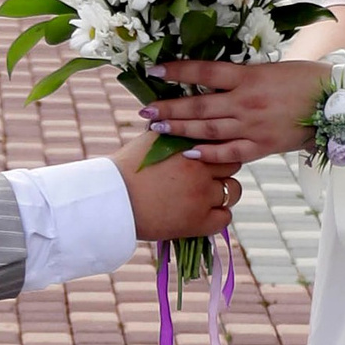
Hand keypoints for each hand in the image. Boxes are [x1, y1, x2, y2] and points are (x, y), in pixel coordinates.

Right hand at [115, 131, 242, 243]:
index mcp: (188, 144)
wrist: (112, 201)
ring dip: (223, 192)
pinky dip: (217, 216)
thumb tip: (188, 123)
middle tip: (207, 178)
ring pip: (233, 191)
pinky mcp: (198, 221)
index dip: (217, 151)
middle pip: (232, 164)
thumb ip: (175, 131)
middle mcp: (199, 166)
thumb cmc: (126, 170)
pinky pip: (225, 217)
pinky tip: (203, 214)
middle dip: (222, 170)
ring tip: (206, 196)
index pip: (222, 141)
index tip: (209, 158)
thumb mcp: (151, 140)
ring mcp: (201, 194)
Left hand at [148, 59, 322, 174]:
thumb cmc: (308, 78)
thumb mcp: (272, 69)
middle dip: (169, 108)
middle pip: (200, 104)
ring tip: (157, 128)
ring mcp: (254, 126)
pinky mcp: (263, 146)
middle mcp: (247, 101)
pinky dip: (208, 153)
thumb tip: (215, 79)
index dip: (177, 70)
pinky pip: (230, 152)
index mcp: (250, 76)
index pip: (205, 71)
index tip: (154, 70)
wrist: (338, 101)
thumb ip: (244, 77)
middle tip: (144, 111)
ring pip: (209, 128)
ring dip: (180, 129)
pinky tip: (189, 152)